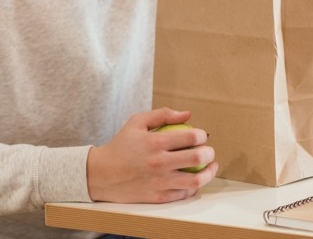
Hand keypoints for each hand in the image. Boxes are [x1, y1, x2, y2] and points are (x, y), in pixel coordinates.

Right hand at [87, 107, 218, 203]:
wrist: (101, 175)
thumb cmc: (121, 146)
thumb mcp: (137, 122)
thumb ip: (163, 114)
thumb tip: (188, 114)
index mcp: (155, 142)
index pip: (191, 137)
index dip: (202, 135)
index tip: (202, 136)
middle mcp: (158, 162)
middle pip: (197, 158)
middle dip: (210, 153)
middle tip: (209, 151)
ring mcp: (158, 182)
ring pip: (194, 180)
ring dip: (208, 173)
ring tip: (211, 167)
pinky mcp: (157, 197)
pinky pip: (183, 194)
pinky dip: (193, 187)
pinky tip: (195, 180)